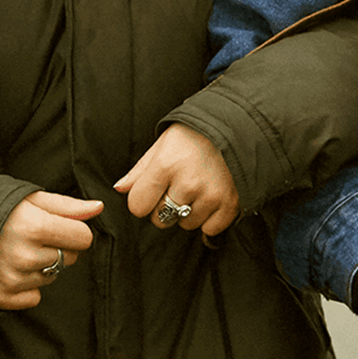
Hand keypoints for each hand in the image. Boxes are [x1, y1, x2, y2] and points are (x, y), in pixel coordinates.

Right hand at [0, 191, 103, 310]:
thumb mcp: (30, 199)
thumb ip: (67, 206)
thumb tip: (98, 208)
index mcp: (33, 226)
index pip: (83, 238)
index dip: (72, 230)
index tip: (55, 226)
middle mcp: (23, 256)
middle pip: (69, 258)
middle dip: (56, 247)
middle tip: (30, 237)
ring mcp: (11, 279)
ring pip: (51, 277)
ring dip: (40, 266)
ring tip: (15, 251)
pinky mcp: (0, 296)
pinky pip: (33, 297)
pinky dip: (25, 286)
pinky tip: (8, 269)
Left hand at [114, 123, 238, 236]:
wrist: (237, 128)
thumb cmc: (194, 136)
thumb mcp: (162, 145)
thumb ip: (139, 170)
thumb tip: (120, 189)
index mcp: (165, 165)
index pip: (137, 206)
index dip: (142, 200)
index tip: (152, 191)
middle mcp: (187, 183)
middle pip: (160, 220)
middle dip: (164, 208)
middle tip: (176, 188)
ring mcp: (210, 196)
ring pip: (185, 225)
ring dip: (188, 213)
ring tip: (197, 189)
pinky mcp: (230, 205)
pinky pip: (209, 229)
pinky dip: (209, 219)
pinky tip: (211, 199)